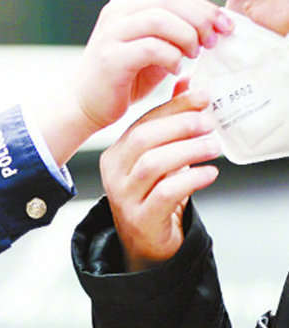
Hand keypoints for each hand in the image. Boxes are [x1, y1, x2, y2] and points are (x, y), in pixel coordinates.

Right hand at [74, 0, 232, 133]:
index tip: (227, 26)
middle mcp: (117, 11)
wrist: (86, 104)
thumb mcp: (155, 48)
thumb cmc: (126, 77)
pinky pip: (151, 48)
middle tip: (216, 40)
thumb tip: (219, 25)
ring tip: (194, 55)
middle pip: (170, 1)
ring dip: (186, 37)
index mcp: (128, 2)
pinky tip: (176, 70)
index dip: (205, 8)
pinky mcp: (110, 57)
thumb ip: (178, 32)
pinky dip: (171, 57)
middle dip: (201, 20)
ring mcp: (111, 32)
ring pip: (161, 20)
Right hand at [99, 83, 220, 271]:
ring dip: (187, 151)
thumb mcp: (160, 157)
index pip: (142, 122)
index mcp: (116, 154)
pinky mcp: (140, 218)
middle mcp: (114, 174)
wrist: (146, 244)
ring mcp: (124, 197)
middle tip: (209, 122)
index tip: (203, 97)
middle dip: (179, 126)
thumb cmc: (154, 198)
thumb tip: (188, 83)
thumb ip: (170, 122)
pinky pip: (165, 193)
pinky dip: (190, 180)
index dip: (174, 107)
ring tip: (213, 146)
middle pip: (143, 139)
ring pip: (152, 164)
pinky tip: (209, 173)